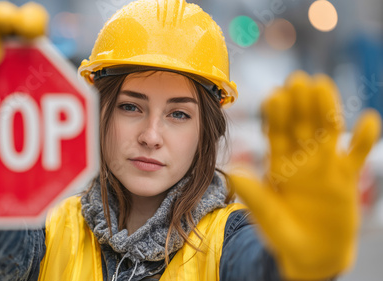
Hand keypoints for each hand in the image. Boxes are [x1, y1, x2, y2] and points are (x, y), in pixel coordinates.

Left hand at [229, 71, 380, 279]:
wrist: (312, 255)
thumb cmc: (283, 235)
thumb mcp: (267, 216)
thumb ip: (254, 195)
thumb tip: (234, 173)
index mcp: (277, 165)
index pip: (276, 134)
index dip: (275, 116)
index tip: (274, 95)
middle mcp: (301, 160)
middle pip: (302, 125)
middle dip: (300, 103)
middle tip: (298, 80)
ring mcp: (325, 167)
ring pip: (327, 132)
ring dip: (327, 110)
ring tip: (324, 85)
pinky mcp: (347, 179)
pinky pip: (356, 155)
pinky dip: (363, 139)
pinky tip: (368, 120)